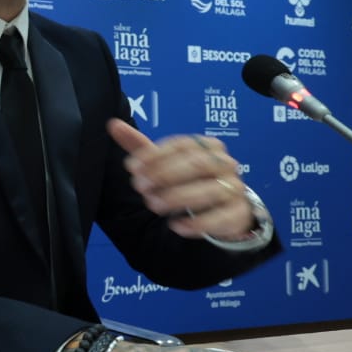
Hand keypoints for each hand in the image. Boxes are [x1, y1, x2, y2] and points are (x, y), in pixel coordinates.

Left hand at [105, 118, 256, 240]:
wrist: (223, 208)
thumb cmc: (191, 180)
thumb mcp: (166, 164)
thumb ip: (141, 147)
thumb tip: (112, 124)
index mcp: (208, 146)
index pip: (182, 144)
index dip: (155, 155)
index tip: (132, 167)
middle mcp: (224, 164)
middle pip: (197, 164)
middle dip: (165, 175)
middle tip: (140, 187)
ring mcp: (234, 188)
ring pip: (210, 190)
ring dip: (177, 197)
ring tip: (153, 204)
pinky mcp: (238, 213)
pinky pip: (221, 217)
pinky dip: (198, 223)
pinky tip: (176, 226)